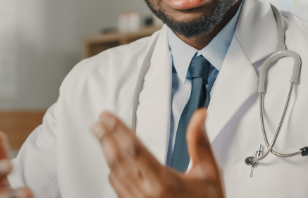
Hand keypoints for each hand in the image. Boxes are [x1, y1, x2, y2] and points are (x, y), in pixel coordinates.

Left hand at [91, 109, 224, 197]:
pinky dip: (113, 173)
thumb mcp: (208, 173)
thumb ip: (199, 142)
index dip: (117, 129)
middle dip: (105, 138)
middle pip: (117, 160)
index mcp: (163, 182)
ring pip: (114, 175)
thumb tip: (198, 117)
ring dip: (107, 154)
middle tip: (98, 123)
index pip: (133, 148)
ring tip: (103, 138)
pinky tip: (114, 166)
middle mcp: (146, 194)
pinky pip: (117, 189)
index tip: (108, 117)